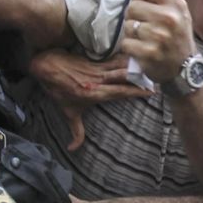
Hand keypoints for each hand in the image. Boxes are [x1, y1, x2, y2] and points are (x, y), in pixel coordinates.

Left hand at [30, 49, 151, 149]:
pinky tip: (134, 54)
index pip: (120, 92)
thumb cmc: (57, 90)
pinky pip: (112, 57)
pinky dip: (124, 57)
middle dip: (141, 77)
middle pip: (125, 76)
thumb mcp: (67, 112)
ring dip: (135, 65)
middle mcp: (98, 80)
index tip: (151, 92)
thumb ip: (76, 132)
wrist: (45, 67)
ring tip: (150, 65)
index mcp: (94, 94)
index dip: (136, 91)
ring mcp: (96, 68)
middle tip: (157, 78)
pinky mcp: (94, 58)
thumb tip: (72, 149)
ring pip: (121, 65)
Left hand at [119, 0, 197, 83]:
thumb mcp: (179, 14)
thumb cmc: (178, 39)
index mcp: (176, 5)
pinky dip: (130, 48)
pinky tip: (140, 50)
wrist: (185, 69)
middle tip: (142, 26)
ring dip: (131, 33)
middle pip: (132, 7)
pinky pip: (126, 43)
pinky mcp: (149, 53)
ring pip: (128, 26)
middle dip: (133, 17)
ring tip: (143, 39)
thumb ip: (161, 1)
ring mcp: (159, 36)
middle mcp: (169, 18)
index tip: (141, 5)